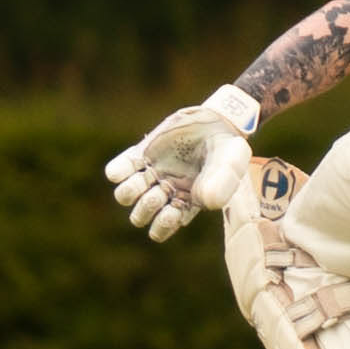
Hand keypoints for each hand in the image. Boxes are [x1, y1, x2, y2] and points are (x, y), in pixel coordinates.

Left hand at [105, 95, 254, 241]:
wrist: (215, 120)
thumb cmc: (227, 148)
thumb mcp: (232, 163)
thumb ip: (224, 182)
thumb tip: (204, 201)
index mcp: (184, 203)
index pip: (162, 227)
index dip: (162, 225)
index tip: (171, 212)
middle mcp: (164, 192)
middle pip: (140, 215)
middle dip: (146, 207)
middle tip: (159, 193)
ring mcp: (150, 173)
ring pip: (125, 195)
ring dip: (129, 192)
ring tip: (142, 181)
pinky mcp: (139, 154)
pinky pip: (118, 170)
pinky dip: (117, 172)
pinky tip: (129, 167)